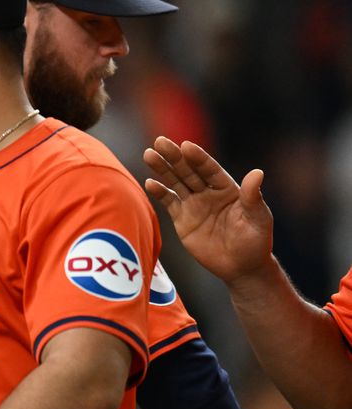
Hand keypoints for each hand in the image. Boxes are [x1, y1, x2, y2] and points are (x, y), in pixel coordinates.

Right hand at [143, 137, 271, 283]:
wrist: (241, 267)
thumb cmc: (256, 242)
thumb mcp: (258, 218)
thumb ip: (253, 196)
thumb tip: (257, 172)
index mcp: (228, 188)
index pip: (210, 169)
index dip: (198, 158)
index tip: (186, 145)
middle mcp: (208, 193)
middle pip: (188, 171)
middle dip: (174, 157)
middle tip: (160, 141)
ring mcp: (194, 205)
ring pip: (175, 183)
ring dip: (162, 169)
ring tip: (149, 154)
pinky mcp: (182, 219)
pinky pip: (169, 202)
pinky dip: (159, 193)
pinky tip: (149, 182)